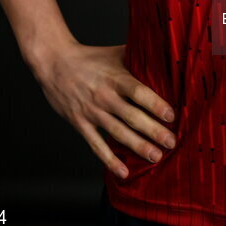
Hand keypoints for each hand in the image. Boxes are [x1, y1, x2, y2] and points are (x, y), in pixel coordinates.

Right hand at [32, 41, 175, 178]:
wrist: (55, 63)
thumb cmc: (89, 57)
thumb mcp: (115, 53)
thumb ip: (138, 55)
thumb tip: (163, 54)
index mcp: (116, 78)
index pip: (139, 92)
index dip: (155, 105)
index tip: (171, 116)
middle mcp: (105, 96)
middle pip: (132, 116)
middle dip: (154, 131)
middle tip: (171, 142)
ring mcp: (92, 112)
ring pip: (118, 133)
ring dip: (138, 146)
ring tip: (156, 156)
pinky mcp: (80, 123)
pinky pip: (96, 145)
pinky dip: (110, 160)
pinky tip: (123, 172)